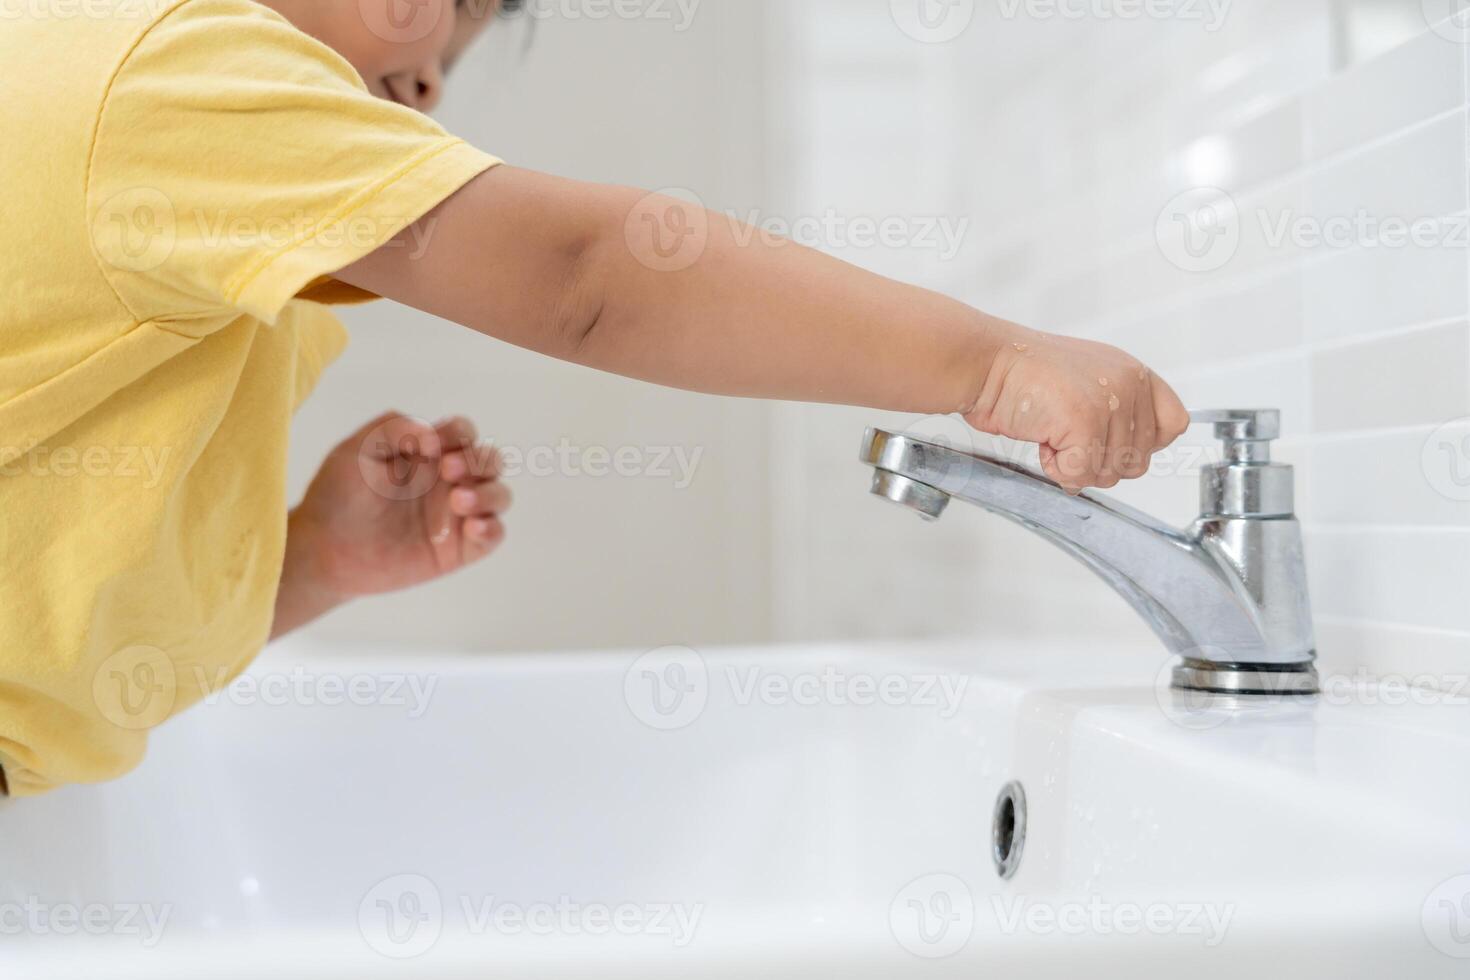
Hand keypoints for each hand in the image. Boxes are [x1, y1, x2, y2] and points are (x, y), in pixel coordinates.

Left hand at [288, 412, 510, 602]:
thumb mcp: (357, 450)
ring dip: (489, 493)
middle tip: (447, 471)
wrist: (327, 550)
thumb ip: (393, 428)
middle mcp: (449, 480)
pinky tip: (472, 528)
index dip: (458, 433)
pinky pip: (494, 534)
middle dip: (478, 461)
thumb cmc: (339, 496)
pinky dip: (492, 528)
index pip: (463, 432)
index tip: (431, 447)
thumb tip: (433, 437)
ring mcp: (457, 515)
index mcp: (429, 453)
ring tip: (458, 502)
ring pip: (499, 495)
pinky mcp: (460, 549)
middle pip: (491, 460)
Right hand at [966, 324, 1189, 490]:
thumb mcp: (1086, 383)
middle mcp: (1129, 385)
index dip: (1140, 444)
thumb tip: (1124, 461)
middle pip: (1137, 462)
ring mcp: (1110, 403)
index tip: (1107, 441)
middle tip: (1065, 434)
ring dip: (1074, 464)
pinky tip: (1042, 440)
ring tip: (1051, 430)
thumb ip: (1117, 413)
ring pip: (1109, 473)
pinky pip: (1080, 475)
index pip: (1172, 425)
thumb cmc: (1022, 374)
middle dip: (1097, 461)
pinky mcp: (1085, 423)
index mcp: (1133, 373)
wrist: (985, 363)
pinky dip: (1056, 469)